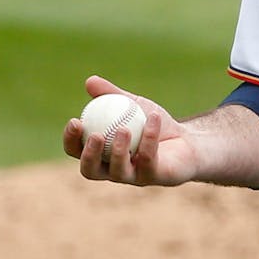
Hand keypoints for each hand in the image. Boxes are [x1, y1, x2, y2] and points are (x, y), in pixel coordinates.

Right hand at [63, 75, 199, 185]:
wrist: (187, 140)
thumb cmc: (153, 124)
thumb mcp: (132, 104)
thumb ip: (111, 95)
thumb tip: (89, 81)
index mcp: (101, 154)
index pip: (77, 152)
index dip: (71, 140)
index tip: (75, 120)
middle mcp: (113, 170)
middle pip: (90, 170)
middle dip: (89, 155)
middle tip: (95, 135)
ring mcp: (133, 177)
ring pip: (118, 171)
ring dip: (119, 150)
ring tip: (124, 129)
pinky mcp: (154, 177)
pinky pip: (148, 158)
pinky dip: (150, 136)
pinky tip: (153, 117)